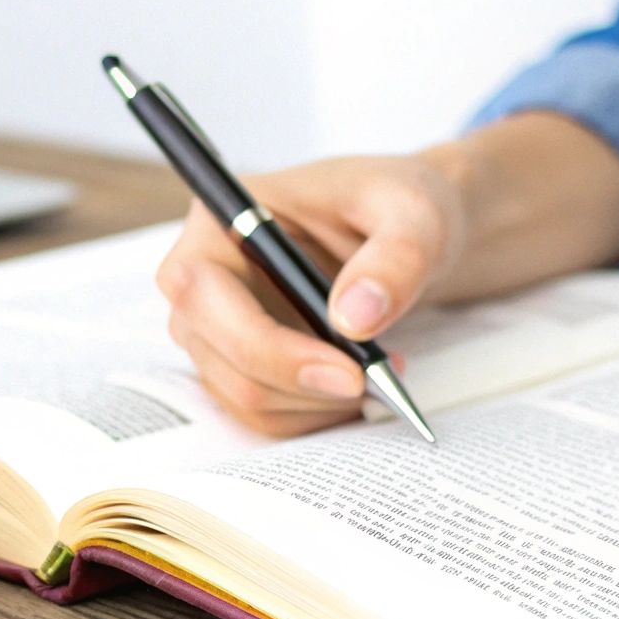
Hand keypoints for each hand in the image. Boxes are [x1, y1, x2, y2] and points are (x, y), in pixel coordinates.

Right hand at [156, 155, 466, 435]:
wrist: (409, 234)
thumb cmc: (398, 206)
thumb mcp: (415, 214)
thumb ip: (395, 258)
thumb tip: (353, 319)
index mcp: (222, 220)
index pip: (203, 295)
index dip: (267, 346)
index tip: (348, 372)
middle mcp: (206, 278)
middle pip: (222, 359)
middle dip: (302, 385)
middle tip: (378, 381)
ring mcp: (219, 328)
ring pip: (246, 397)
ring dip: (318, 403)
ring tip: (383, 371)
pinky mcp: (244, 364)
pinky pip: (267, 413)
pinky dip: (318, 413)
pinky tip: (363, 382)